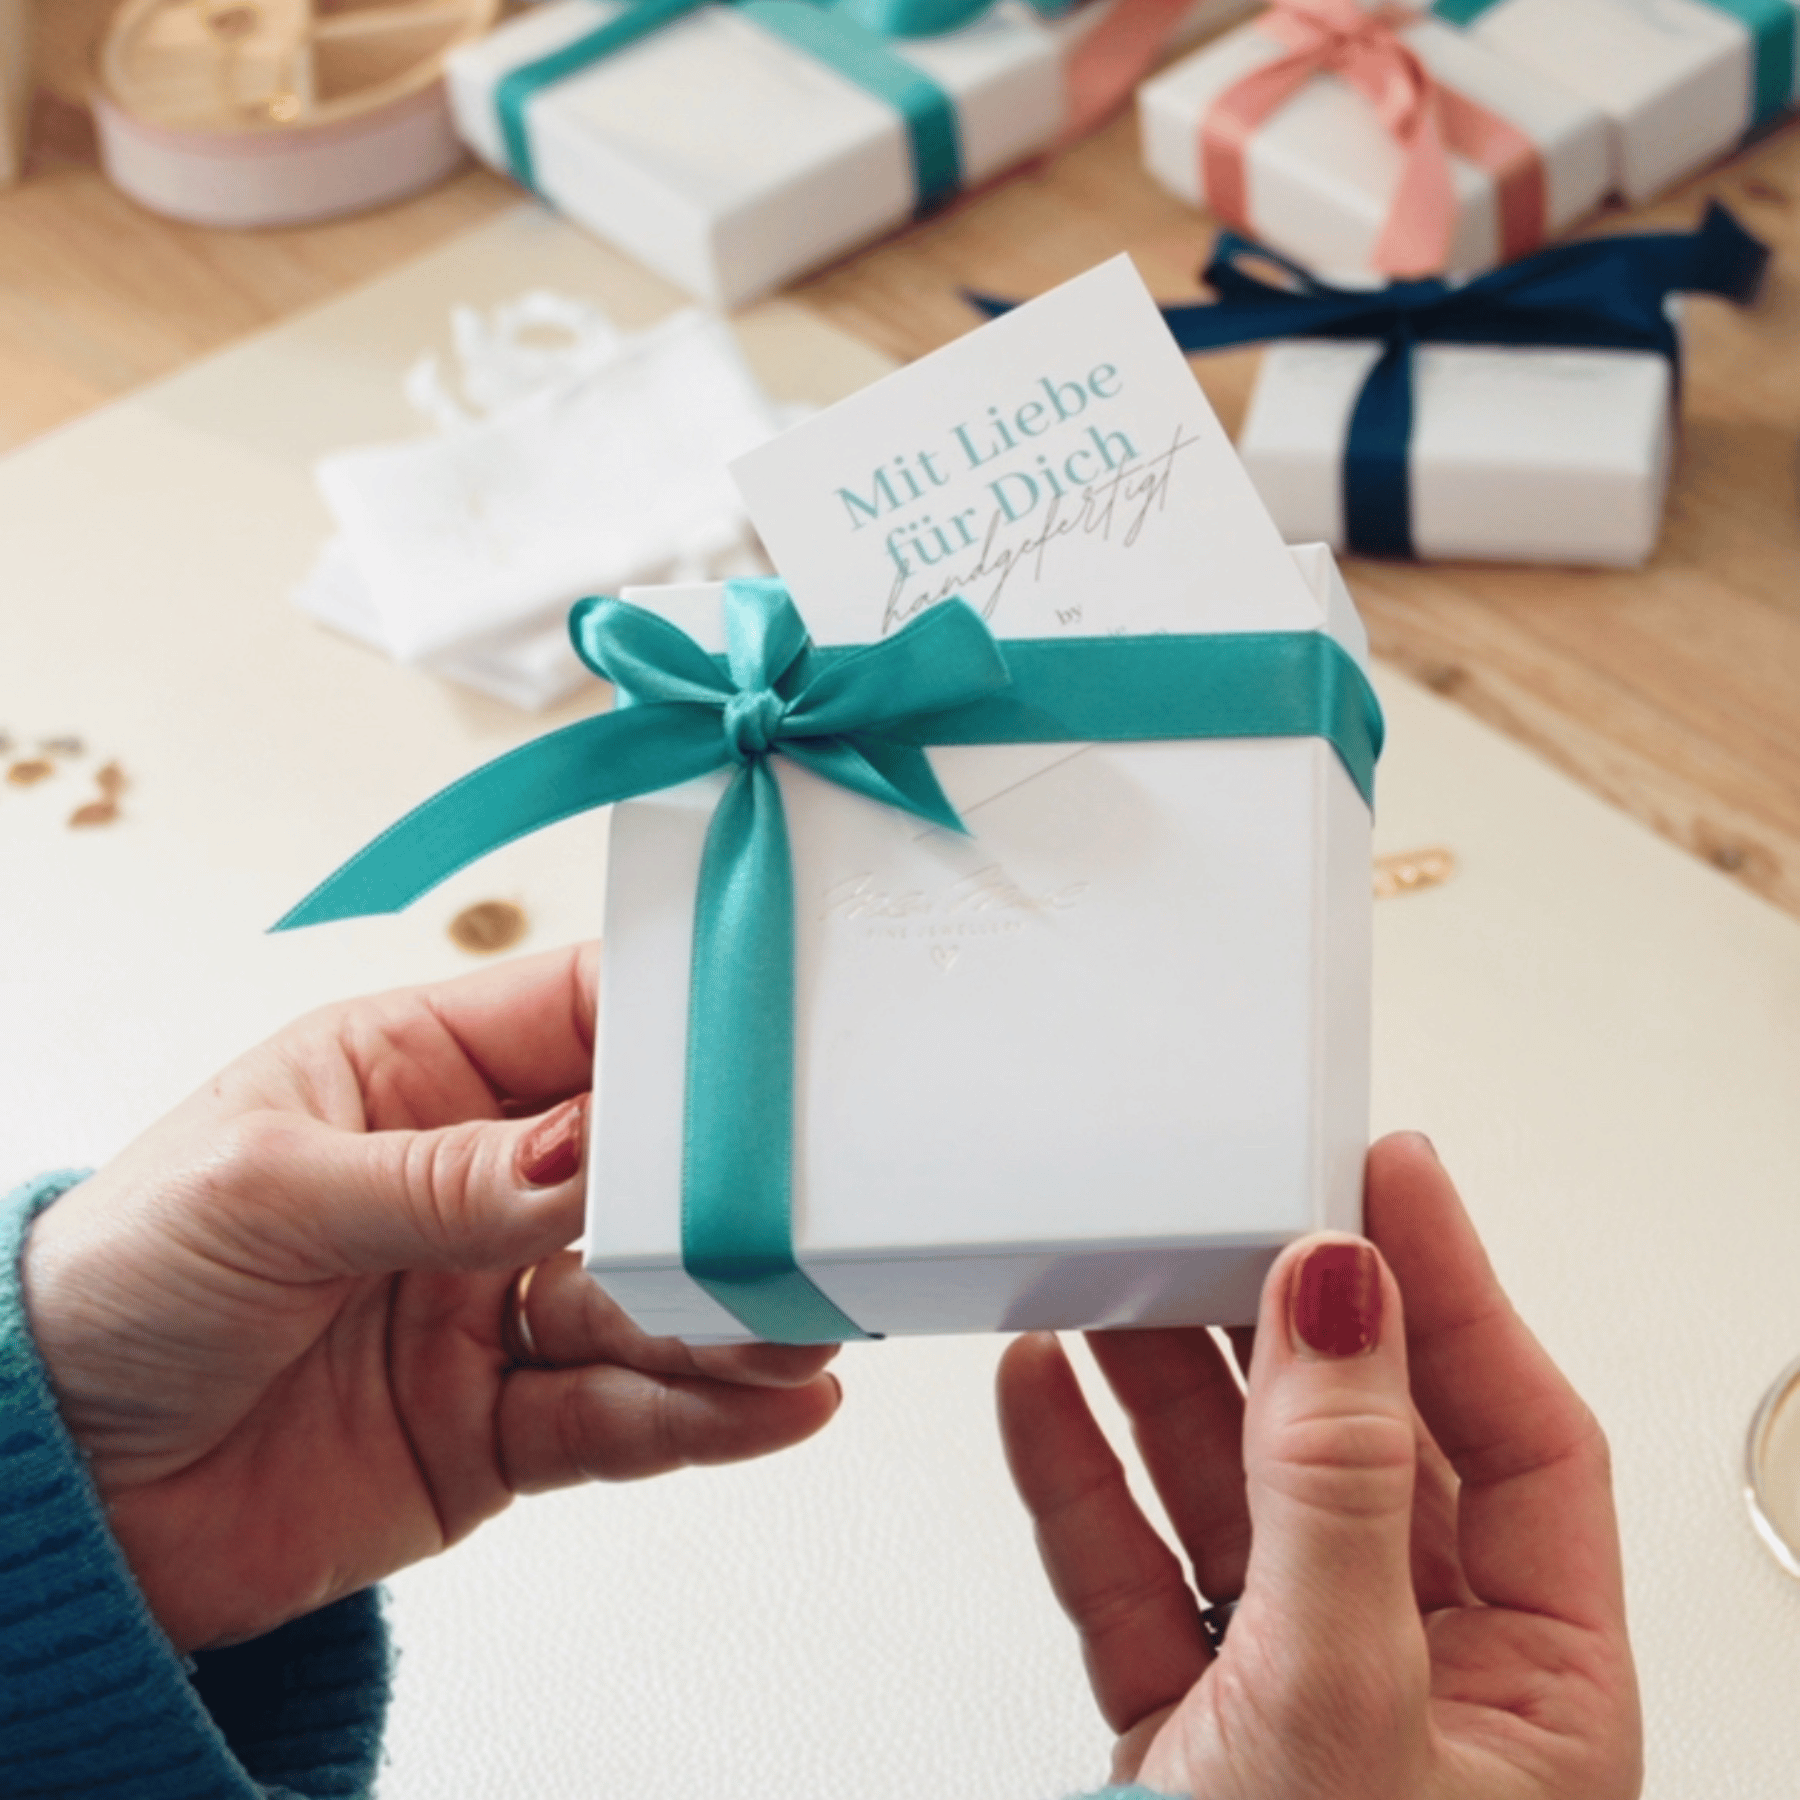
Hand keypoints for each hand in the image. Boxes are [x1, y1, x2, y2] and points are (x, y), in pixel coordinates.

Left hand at [21, 943, 839, 1653]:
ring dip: (728, 1317)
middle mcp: (476, 1182)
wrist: (53, 1498)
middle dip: (724, 1193)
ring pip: (647, 1302)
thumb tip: (590, 1158)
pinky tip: (773, 1408)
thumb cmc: (116, 1283)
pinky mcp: (498, 1427)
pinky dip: (698, 1417)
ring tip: (806, 1330)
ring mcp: (493, 1307)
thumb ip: (441, 1181)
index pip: (582, 1020)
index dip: (679, 1026)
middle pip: (640, 1170)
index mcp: (416, 1074)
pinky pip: (617, 1417)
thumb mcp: (264, 1193)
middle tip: (811, 1213)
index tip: (772, 1044)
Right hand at [997, 1133, 1640, 1799]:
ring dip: (1162, 1376)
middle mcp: (1419, 1670)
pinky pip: (1127, 1565)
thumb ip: (1334, 1492)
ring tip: (1110, 1268)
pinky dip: (1075, 1474)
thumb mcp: (1342, 1709)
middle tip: (1224, 1201)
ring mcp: (1289, 1690)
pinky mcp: (1180, 1722)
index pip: (1509, 1429)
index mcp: (1533, 1678)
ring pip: (1228, 1489)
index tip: (1377, 1168)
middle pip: (1354, 1439)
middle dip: (1280, 1317)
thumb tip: (1346, 1295)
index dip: (1448, 1286)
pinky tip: (1041, 1388)